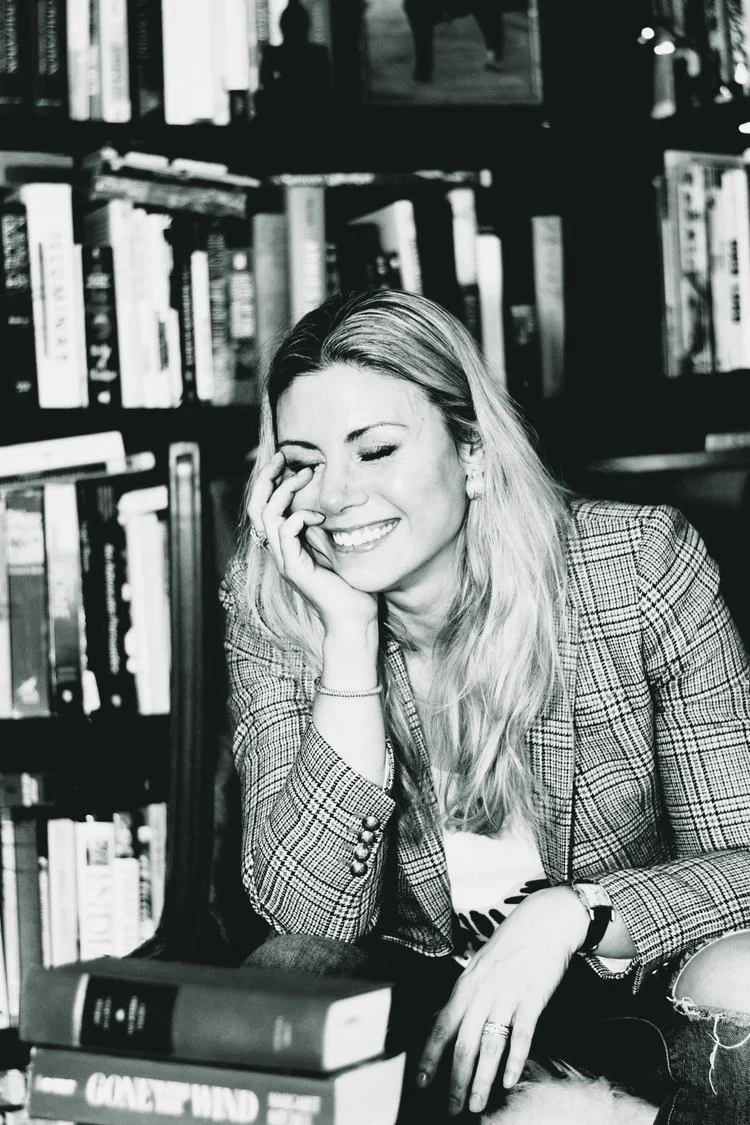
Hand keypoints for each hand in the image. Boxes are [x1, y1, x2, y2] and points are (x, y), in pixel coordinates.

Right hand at [248, 452, 378, 632]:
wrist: (355, 619)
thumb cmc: (352, 585)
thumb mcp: (338, 545)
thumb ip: (327, 525)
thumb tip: (333, 499)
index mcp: (288, 545)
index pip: (266, 507)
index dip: (271, 481)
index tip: (288, 461)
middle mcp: (281, 552)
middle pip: (256, 507)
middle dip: (267, 478)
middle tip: (283, 457)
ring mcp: (285, 561)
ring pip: (267, 516)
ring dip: (284, 491)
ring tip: (305, 476)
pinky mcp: (294, 569)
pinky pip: (285, 533)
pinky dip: (300, 517)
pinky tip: (319, 516)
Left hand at [416, 886, 588, 1115]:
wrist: (544, 923)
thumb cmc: (511, 945)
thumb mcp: (479, 966)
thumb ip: (466, 995)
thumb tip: (448, 1021)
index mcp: (466, 985)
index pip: (441, 1026)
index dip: (430, 1056)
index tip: (421, 1081)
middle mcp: (482, 992)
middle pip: (463, 1043)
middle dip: (455, 1079)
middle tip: (452, 1106)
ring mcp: (507, 995)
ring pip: (489, 1045)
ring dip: (481, 1079)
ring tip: (475, 1104)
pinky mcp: (532, 998)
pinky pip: (521, 1034)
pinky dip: (514, 1059)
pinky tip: (510, 1081)